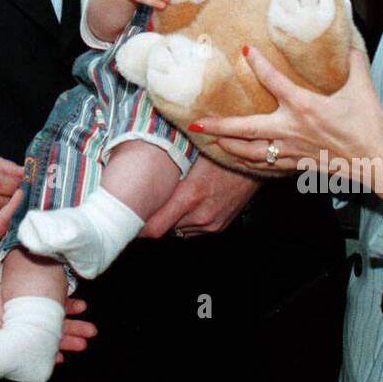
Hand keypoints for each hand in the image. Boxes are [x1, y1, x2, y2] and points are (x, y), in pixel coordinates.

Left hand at [0, 192, 95, 360]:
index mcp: (14, 282)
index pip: (45, 292)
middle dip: (70, 324)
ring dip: (61, 340)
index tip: (85, 300)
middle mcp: (12, 302)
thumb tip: (23, 190)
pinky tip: (55, 358)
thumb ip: (6, 216)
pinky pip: (19, 347)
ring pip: (38, 333)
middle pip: (47, 316)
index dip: (66, 297)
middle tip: (91, 329)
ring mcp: (4, 319)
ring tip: (82, 342)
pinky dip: (38, 353)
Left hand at [140, 156, 260, 236]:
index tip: (125, 218)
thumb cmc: (223, 151)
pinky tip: (185, 204)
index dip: (138, 226)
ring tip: (166, 201)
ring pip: (177, 230)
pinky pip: (193, 230)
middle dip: (152, 218)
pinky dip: (185, 220)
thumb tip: (137, 172)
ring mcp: (212, 224)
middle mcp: (201, 215)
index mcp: (190, 196)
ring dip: (169, 220)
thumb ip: (167, 170)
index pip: (155, 228)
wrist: (256, 161)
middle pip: (164, 229)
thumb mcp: (192, 154)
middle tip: (142, 204)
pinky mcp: (219, 226)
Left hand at [190, 46, 382, 199]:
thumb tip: (348, 37)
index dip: (257, 63)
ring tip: (210, 139)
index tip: (244, 50)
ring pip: (251, 151)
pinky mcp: (297, 163)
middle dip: (218, 125)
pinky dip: (250, 161)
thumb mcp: (362, 85)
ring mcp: (292, 149)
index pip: (272, 80)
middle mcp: (291, 128)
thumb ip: (352, 61)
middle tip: (196, 122)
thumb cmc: (369, 123)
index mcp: (304, 105)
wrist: (377, 161)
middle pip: (245, 128)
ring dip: (229, 144)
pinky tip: (240, 158)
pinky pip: (267, 164)